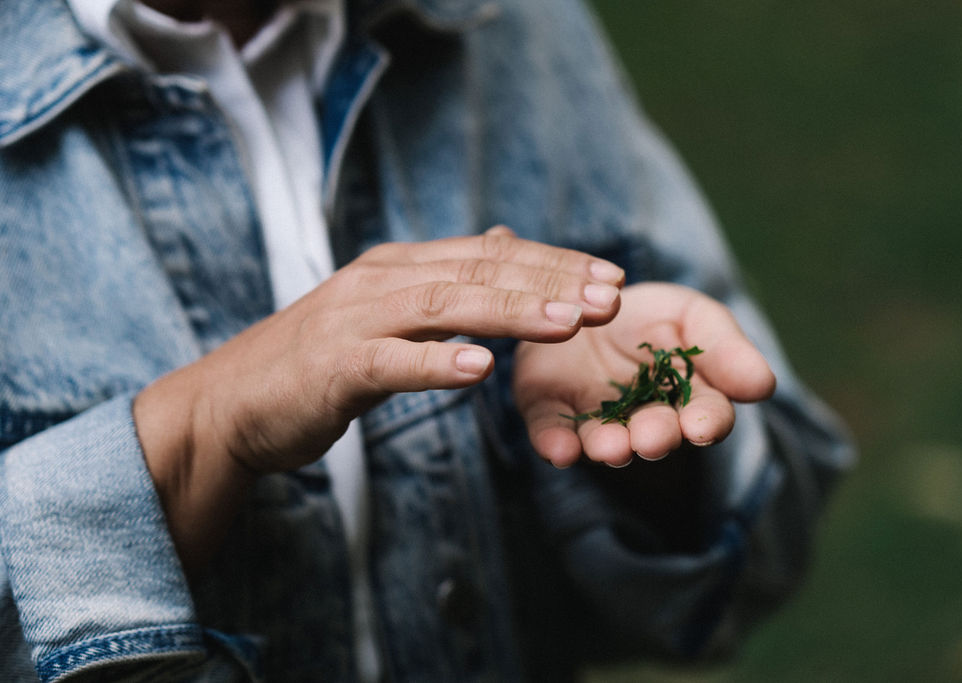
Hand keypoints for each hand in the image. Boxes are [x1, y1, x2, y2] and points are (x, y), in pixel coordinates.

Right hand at [132, 226, 623, 570]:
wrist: (233, 403)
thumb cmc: (319, 363)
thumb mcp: (387, 310)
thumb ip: (445, 280)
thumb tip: (504, 241)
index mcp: (400, 266)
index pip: (490, 253)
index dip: (554, 262)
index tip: (610, 277)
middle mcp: (381, 280)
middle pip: (478, 272)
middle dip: (551, 282)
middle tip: (611, 296)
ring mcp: (356, 320)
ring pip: (445, 307)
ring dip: (511, 314)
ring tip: (569, 323)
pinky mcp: (335, 367)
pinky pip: (393, 363)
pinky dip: (437, 363)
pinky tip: (480, 370)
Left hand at [513, 283, 775, 467]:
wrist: (582, 299)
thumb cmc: (650, 316)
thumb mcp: (693, 316)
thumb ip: (725, 349)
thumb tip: (764, 385)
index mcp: (687, 398)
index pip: (706, 415)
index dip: (705, 422)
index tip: (702, 425)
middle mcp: (641, 419)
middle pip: (654, 434)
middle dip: (654, 437)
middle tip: (651, 437)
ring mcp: (593, 418)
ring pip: (603, 440)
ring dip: (607, 447)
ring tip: (609, 447)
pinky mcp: (547, 409)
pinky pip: (549, 431)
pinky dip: (554, 443)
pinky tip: (558, 450)